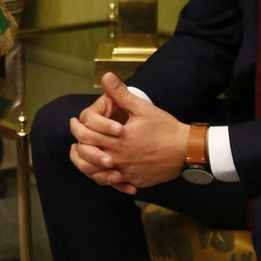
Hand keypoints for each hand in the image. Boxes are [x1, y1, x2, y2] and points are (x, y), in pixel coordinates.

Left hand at [68, 73, 192, 194]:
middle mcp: (119, 158)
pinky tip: (104, 170)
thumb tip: (106, 76)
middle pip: (88, 154)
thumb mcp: (143, 108)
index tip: (75, 122)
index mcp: (118, 139)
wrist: (186, 151)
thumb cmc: (166, 128)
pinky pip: (113, 184)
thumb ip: (121, 94)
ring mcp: (126, 172)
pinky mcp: (134, 181)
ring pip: (96, 174)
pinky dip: (105, 178)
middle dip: (78, 146)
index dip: (77, 127)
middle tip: (76, 138)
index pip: (86, 135)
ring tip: (85, 155)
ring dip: (88, 164)